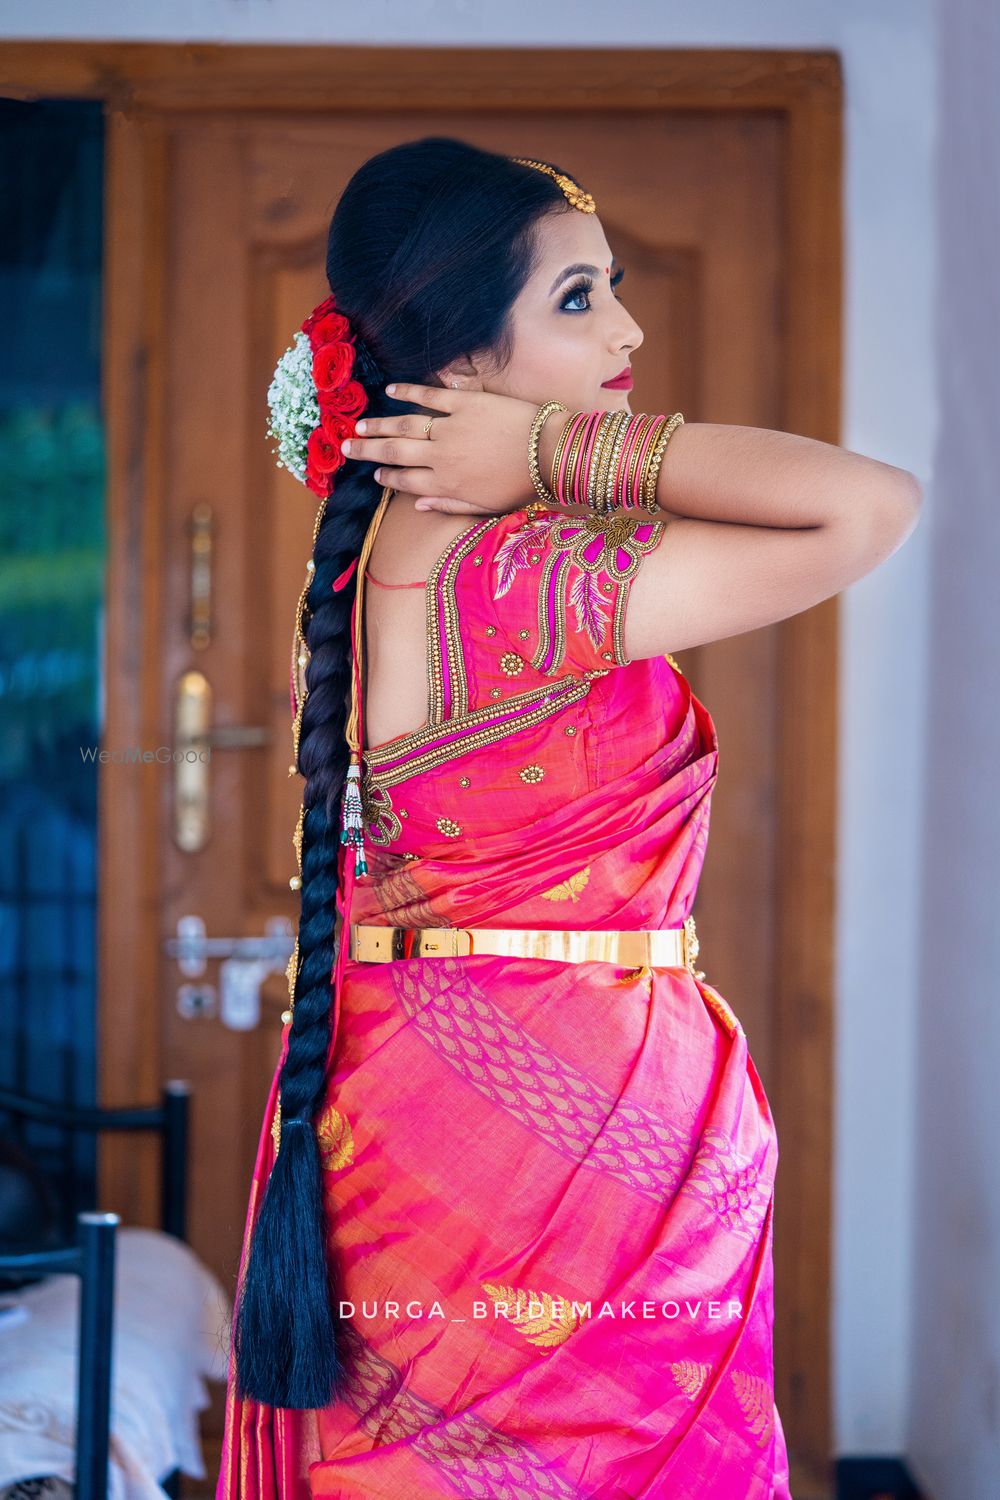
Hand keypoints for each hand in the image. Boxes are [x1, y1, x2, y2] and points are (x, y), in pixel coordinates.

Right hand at [340, 383, 544, 514]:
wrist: (549, 453)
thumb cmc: (521, 484)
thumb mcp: (485, 506)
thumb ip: (448, 504)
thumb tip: (417, 505)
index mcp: (446, 484)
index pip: (406, 481)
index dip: (387, 478)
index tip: (375, 475)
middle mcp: (441, 457)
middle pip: (395, 453)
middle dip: (368, 451)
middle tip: (346, 447)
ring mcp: (451, 428)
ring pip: (405, 425)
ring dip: (379, 425)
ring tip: (360, 426)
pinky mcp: (464, 403)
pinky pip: (430, 396)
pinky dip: (408, 392)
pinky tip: (390, 391)